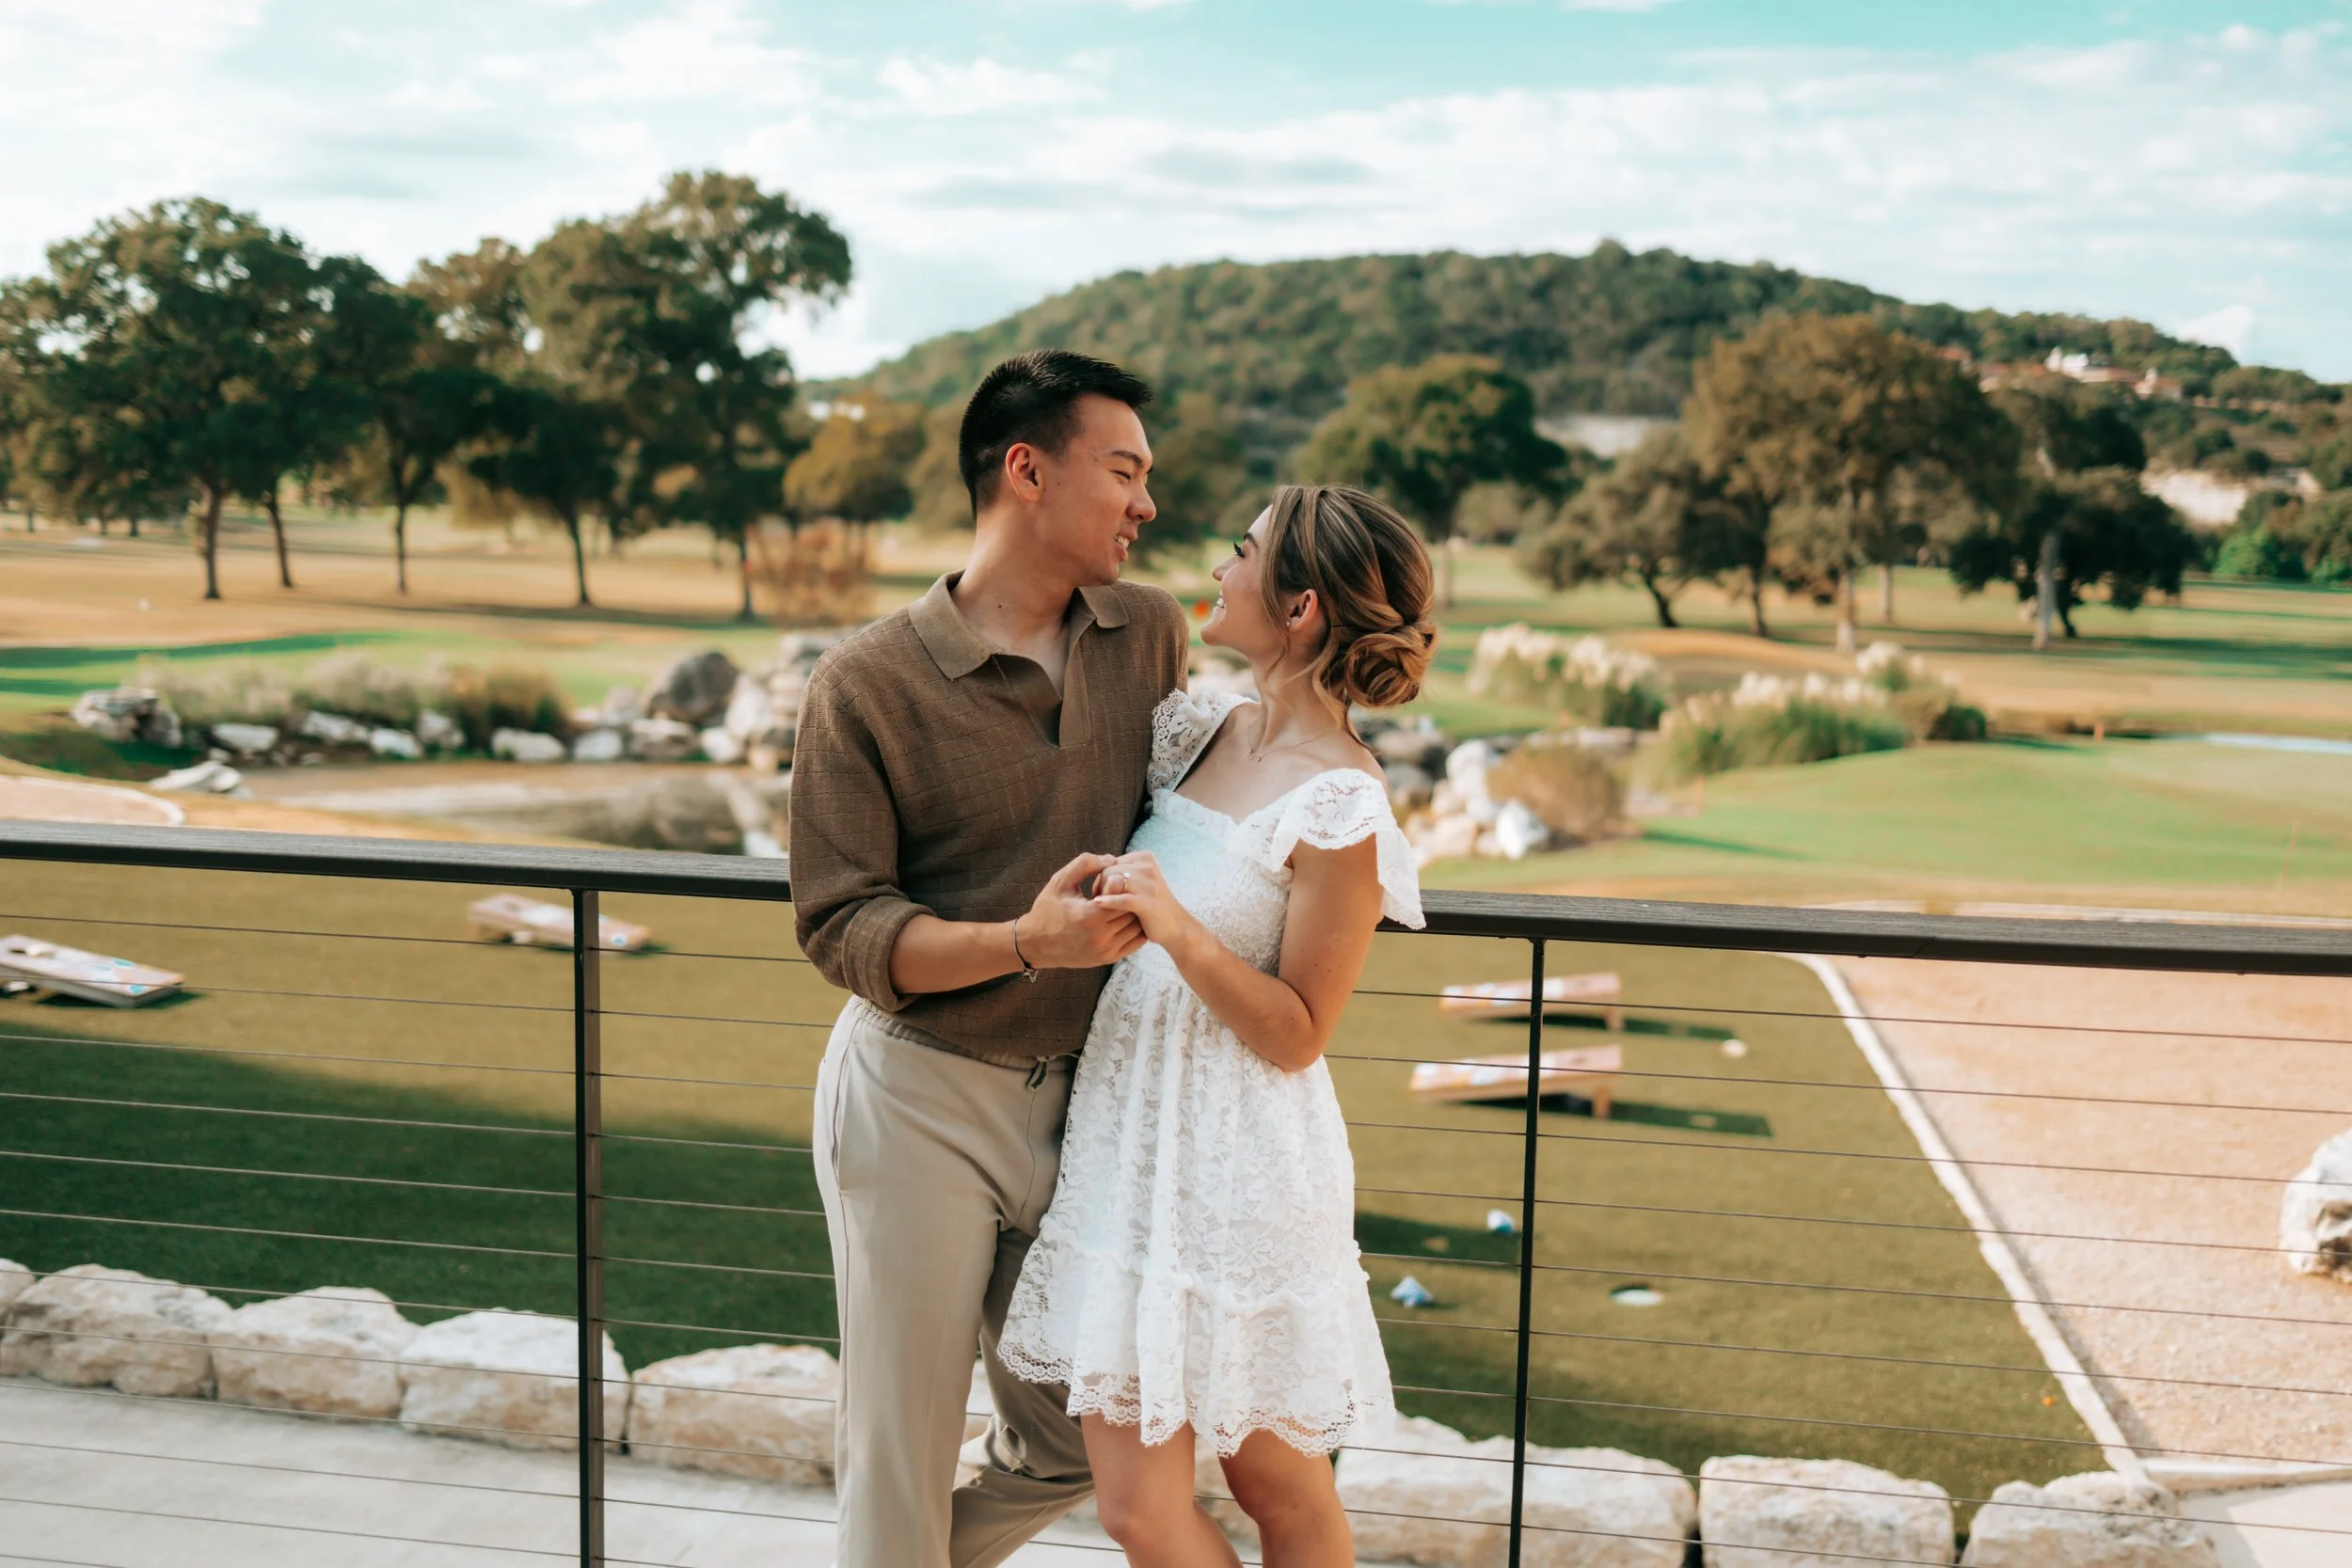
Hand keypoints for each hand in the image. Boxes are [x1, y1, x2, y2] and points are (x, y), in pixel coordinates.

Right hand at [1016, 853, 1146, 968]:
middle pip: (1133, 912)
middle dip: (1129, 900)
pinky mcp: (1108, 959)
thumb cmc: (1047, 909)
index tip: (1111, 883)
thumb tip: (1112, 859)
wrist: (1034, 943)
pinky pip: (1135, 943)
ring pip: (1137, 927)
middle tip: (1118, 894)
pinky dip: (1135, 930)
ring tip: (1120, 907)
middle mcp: (1100, 936)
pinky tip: (1122, 921)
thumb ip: (1085, 864)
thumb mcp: (1060, 881)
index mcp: (1089, 915)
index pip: (1124, 896)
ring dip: (1133, 915)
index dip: (1121, 886)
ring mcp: (1105, 950)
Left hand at [1089, 851, 1194, 950]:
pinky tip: (1099, 904)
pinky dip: (1109, 901)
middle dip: (1100, 887)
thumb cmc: (1150, 905)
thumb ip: (1120, 872)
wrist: (1176, 926)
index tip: (1104, 894)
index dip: (1101, 879)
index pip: (1109, 862)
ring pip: (1113, 882)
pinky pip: (1122, 899)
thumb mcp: (1138, 882)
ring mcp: (1149, 884)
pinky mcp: (1148, 901)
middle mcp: (1147, 866)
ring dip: (1104, 895)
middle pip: (1108, 871)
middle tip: (1100, 903)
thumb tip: (1094, 867)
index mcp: (1144, 858)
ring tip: (1102, 907)